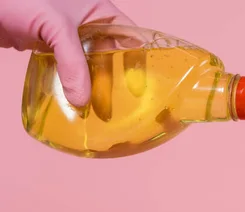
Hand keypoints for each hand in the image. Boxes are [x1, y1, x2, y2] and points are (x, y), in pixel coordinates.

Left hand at [0, 0, 133, 106]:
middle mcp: (87, 23)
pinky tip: (76, 101)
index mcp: (99, 10)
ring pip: (88, 65)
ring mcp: (66, 36)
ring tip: (97, 110)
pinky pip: (66, 69)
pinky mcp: (47, 47)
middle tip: (116, 106)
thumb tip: (82, 101)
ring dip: (92, 87)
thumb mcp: (55, 27)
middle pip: (110, 56)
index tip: (139, 88)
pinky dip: (71, 84)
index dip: (136, 61)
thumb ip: (72, 63)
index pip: (129, 36)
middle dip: (114, 81)